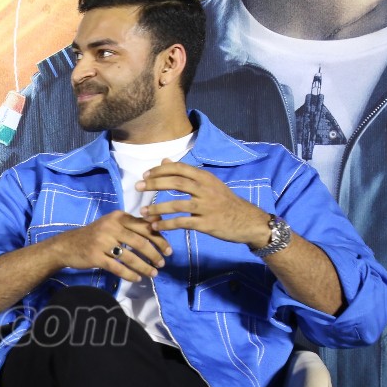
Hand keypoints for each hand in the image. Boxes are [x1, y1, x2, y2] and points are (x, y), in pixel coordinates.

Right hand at [51, 210, 171, 282]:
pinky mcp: (96, 257)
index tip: (168, 251)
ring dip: (145, 267)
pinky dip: (130, 275)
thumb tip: (159, 219)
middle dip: (155, 255)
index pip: (145, 227)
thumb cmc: (95, 235)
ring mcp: (102, 242)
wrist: (67, 245)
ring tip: (153, 274)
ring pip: (130, 257)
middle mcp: (111, 227)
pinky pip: (118, 268)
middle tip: (162, 264)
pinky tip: (137, 278)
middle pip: (140, 242)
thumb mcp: (113, 223)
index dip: (160, 240)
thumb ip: (134, 223)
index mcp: (118, 216)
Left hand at [137, 160, 270, 247]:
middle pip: (176, 183)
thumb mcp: (209, 184)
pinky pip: (183, 223)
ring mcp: (207, 207)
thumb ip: (186, 173)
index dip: (160, 170)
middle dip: (154, 184)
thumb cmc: (224, 202)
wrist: (248, 221)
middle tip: (138, 188)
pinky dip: (167, 225)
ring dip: (157, 208)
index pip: (180, 168)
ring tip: (143, 212)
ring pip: (177, 205)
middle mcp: (206, 190)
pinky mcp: (207, 223)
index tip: (145, 175)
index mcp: (206, 178)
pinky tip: (155, 227)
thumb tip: (164, 160)